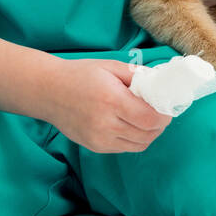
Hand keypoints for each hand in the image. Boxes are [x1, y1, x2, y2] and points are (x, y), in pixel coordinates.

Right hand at [42, 58, 172, 152]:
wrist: (48, 91)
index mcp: (112, 100)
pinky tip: (131, 126)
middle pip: (148, 134)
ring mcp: (99, 138)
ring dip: (149, 134)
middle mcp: (106, 123)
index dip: (165, 115)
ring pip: (138, 145)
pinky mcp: (95, 147)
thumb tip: (160, 82)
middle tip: (160, 113)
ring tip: (147, 120)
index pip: (150, 118)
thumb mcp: (110, 66)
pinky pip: (125, 148)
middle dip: (160, 125)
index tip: (167, 107)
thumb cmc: (80, 74)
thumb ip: (137, 76)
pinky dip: (134, 139)